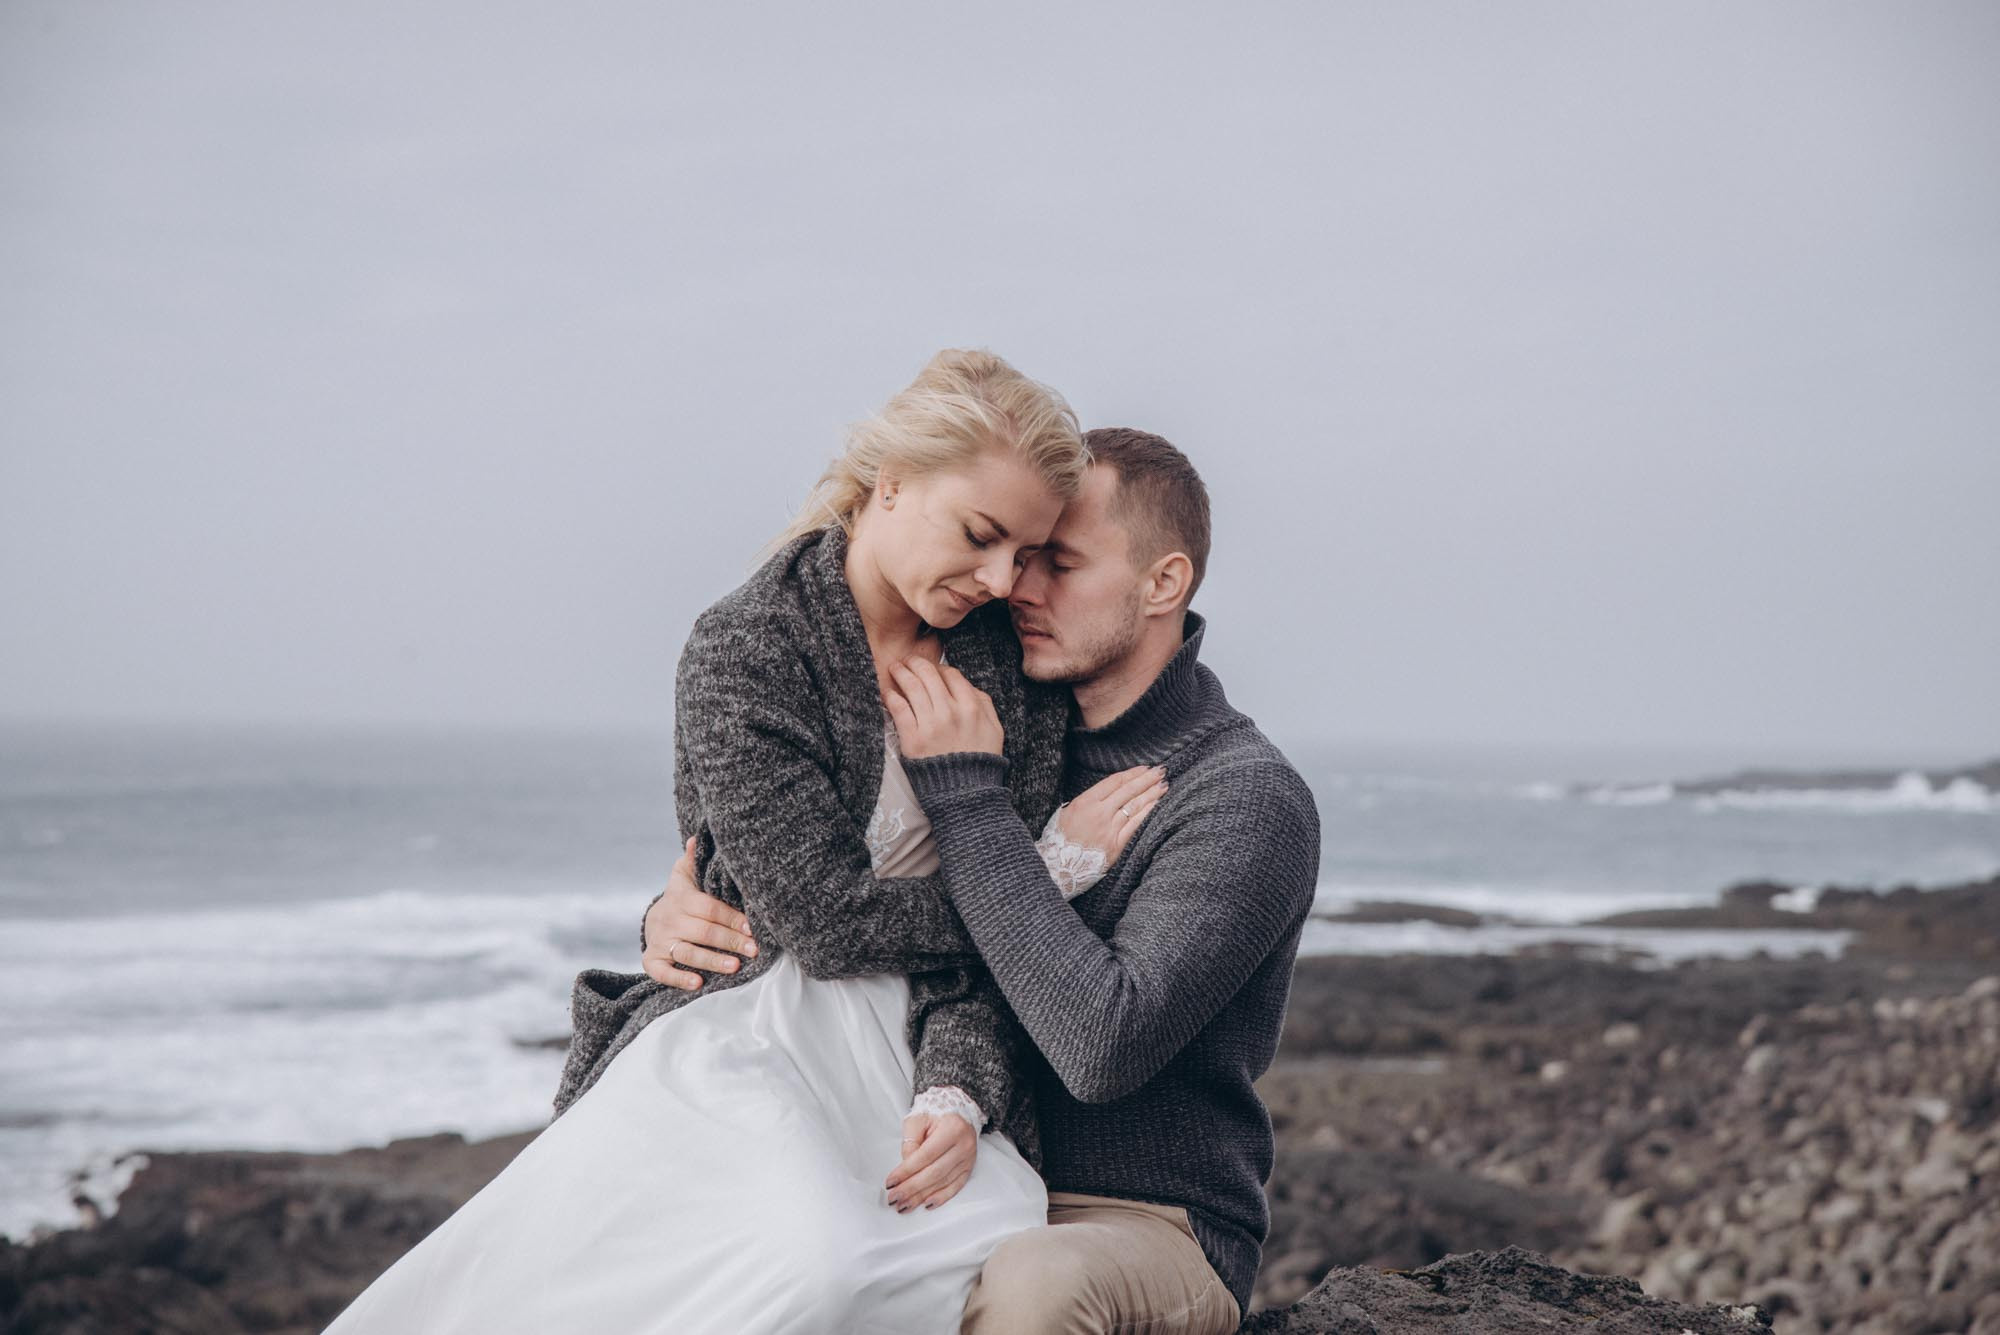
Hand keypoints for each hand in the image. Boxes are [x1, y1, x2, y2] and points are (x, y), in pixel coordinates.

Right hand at [642, 836, 759, 991]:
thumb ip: (693, 860)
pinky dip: (679, 979)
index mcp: (682, 898)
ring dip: (712, 960)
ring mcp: (660, 941)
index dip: (732, 918)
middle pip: (703, 932)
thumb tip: (696, 838)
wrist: (655, 918)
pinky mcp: (651, 960)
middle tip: (754, 950)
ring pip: (687, 952)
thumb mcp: (685, 875)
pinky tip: (698, 983)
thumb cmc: (683, 897)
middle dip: (730, 941)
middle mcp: (670, 919)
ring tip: (735, 967)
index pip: (710, 909)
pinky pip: (662, 973)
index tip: (753, 928)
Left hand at [884, 659, 1003, 758]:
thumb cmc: (980, 762)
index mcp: (972, 706)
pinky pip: (899, 708)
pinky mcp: (913, 738)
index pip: (951, 674)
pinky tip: (888, 692)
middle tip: (907, 660)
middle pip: (928, 674)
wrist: (965, 794)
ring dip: (901, 672)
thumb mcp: (995, 730)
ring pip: (912, 686)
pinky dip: (891, 696)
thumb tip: (968, 687)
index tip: (931, 669)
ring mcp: (931, 724)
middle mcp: (951, 711)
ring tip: (894, 668)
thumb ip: (985, 704)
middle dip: (915, 662)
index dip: (938, 667)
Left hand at [884, 1111, 976, 1211]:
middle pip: (935, 1172)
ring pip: (943, 1182)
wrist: (957, 1113)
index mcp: (952, 1128)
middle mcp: (964, 1144)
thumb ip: (910, 1142)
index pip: (926, 1155)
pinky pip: (956, 1187)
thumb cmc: (935, 1115)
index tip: (891, 1182)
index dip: (907, 1171)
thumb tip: (906, 1169)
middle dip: (912, 1188)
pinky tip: (927, 1204)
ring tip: (904, 1205)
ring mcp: (968, 1158)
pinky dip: (941, 1197)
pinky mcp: (969, 1168)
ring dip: (922, 1196)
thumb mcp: (917, 1119)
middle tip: (894, 1198)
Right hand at [1059, 765, 1167, 864]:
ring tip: (1163, 785)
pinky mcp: (1117, 844)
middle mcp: (1099, 813)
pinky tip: (1157, 804)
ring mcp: (1110, 829)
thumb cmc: (1060, 840)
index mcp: (1085, 802)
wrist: (1060, 867)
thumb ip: (1086, 801)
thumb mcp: (1065, 813)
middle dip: (1146, 779)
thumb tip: (1105, 792)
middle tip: (1160, 770)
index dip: (1131, 773)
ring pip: (1135, 806)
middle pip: (1128, 791)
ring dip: (1152, 794)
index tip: (1143, 768)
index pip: (1114, 782)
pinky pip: (1135, 825)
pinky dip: (1147, 812)